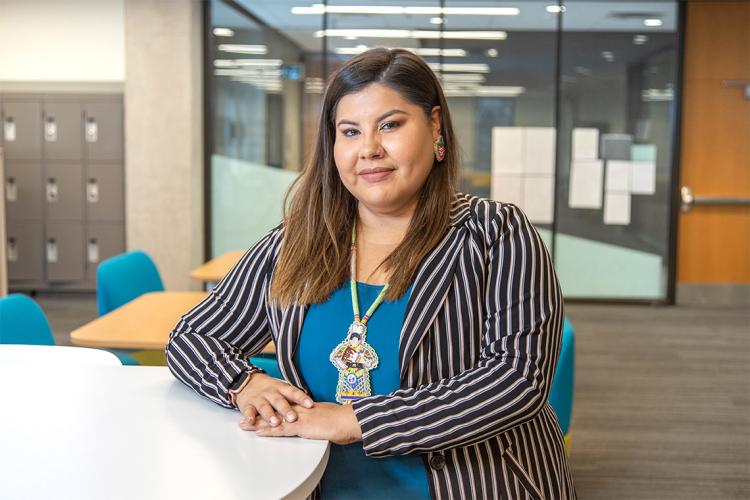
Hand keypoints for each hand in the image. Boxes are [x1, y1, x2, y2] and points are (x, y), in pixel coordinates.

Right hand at [235, 373, 313, 427]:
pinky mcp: (247, 405)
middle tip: (293, 417)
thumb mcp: (281, 390)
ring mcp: (259, 399)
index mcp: (280, 388)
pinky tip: (251, 422)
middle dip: (286, 409)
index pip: (293, 392)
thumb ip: (293, 398)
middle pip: (279, 401)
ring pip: (264, 407)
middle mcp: (270, 393)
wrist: (245, 381)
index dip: (301, 398)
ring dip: (269, 415)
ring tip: (275, 422)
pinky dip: (249, 417)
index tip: (310, 404)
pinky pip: (248, 411)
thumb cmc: (268, 389)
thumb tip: (311, 407)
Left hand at [239, 402, 361, 444]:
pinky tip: (259, 432)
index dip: (270, 405)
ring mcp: (299, 417)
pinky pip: (281, 429)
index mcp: (305, 406)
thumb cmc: (342, 419)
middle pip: (274, 410)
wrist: (347, 420)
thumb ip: (319, 415)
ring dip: (258, 422)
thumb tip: (318, 418)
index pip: (284, 405)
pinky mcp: (301, 426)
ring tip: (244, 424)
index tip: (260, 405)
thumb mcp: (328, 414)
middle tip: (245, 413)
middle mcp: (299, 409)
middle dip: (259, 412)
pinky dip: (269, 431)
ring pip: (273, 419)